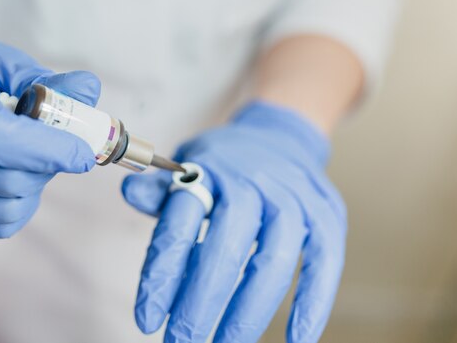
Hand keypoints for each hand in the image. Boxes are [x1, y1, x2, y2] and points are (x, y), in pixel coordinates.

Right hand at [0, 34, 99, 237]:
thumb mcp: (4, 61)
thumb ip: (48, 82)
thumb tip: (89, 92)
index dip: (41, 149)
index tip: (81, 154)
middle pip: (0, 178)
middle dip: (45, 167)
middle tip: (55, 146)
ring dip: (32, 189)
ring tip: (31, 160)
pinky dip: (14, 208)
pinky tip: (13, 178)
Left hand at [122, 102, 346, 342]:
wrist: (280, 135)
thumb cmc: (225, 166)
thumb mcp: (186, 167)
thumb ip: (161, 190)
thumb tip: (130, 192)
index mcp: (209, 171)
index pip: (180, 222)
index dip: (161, 273)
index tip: (147, 319)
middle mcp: (253, 181)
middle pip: (227, 246)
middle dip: (201, 302)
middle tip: (182, 341)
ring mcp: (294, 198)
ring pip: (275, 260)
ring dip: (250, 313)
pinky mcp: (326, 214)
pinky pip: (325, 262)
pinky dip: (314, 304)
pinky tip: (297, 340)